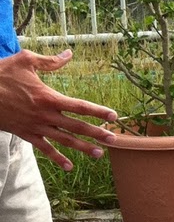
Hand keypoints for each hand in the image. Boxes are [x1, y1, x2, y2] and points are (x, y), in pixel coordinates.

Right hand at [0, 49, 118, 169]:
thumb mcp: (24, 60)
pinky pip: (44, 149)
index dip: (98, 112)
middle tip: (114, 140)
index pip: (79, 106)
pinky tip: (69, 167)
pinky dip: (57, 158)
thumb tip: (68, 54)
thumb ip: (49, 61)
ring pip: (64, 140)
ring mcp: (36, 127)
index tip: (113, 116)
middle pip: (76, 126)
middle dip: (97, 133)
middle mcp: (45, 115)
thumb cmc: (0, 74)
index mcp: (48, 97)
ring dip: (82, 148)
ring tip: (99, 154)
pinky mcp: (26, 134)